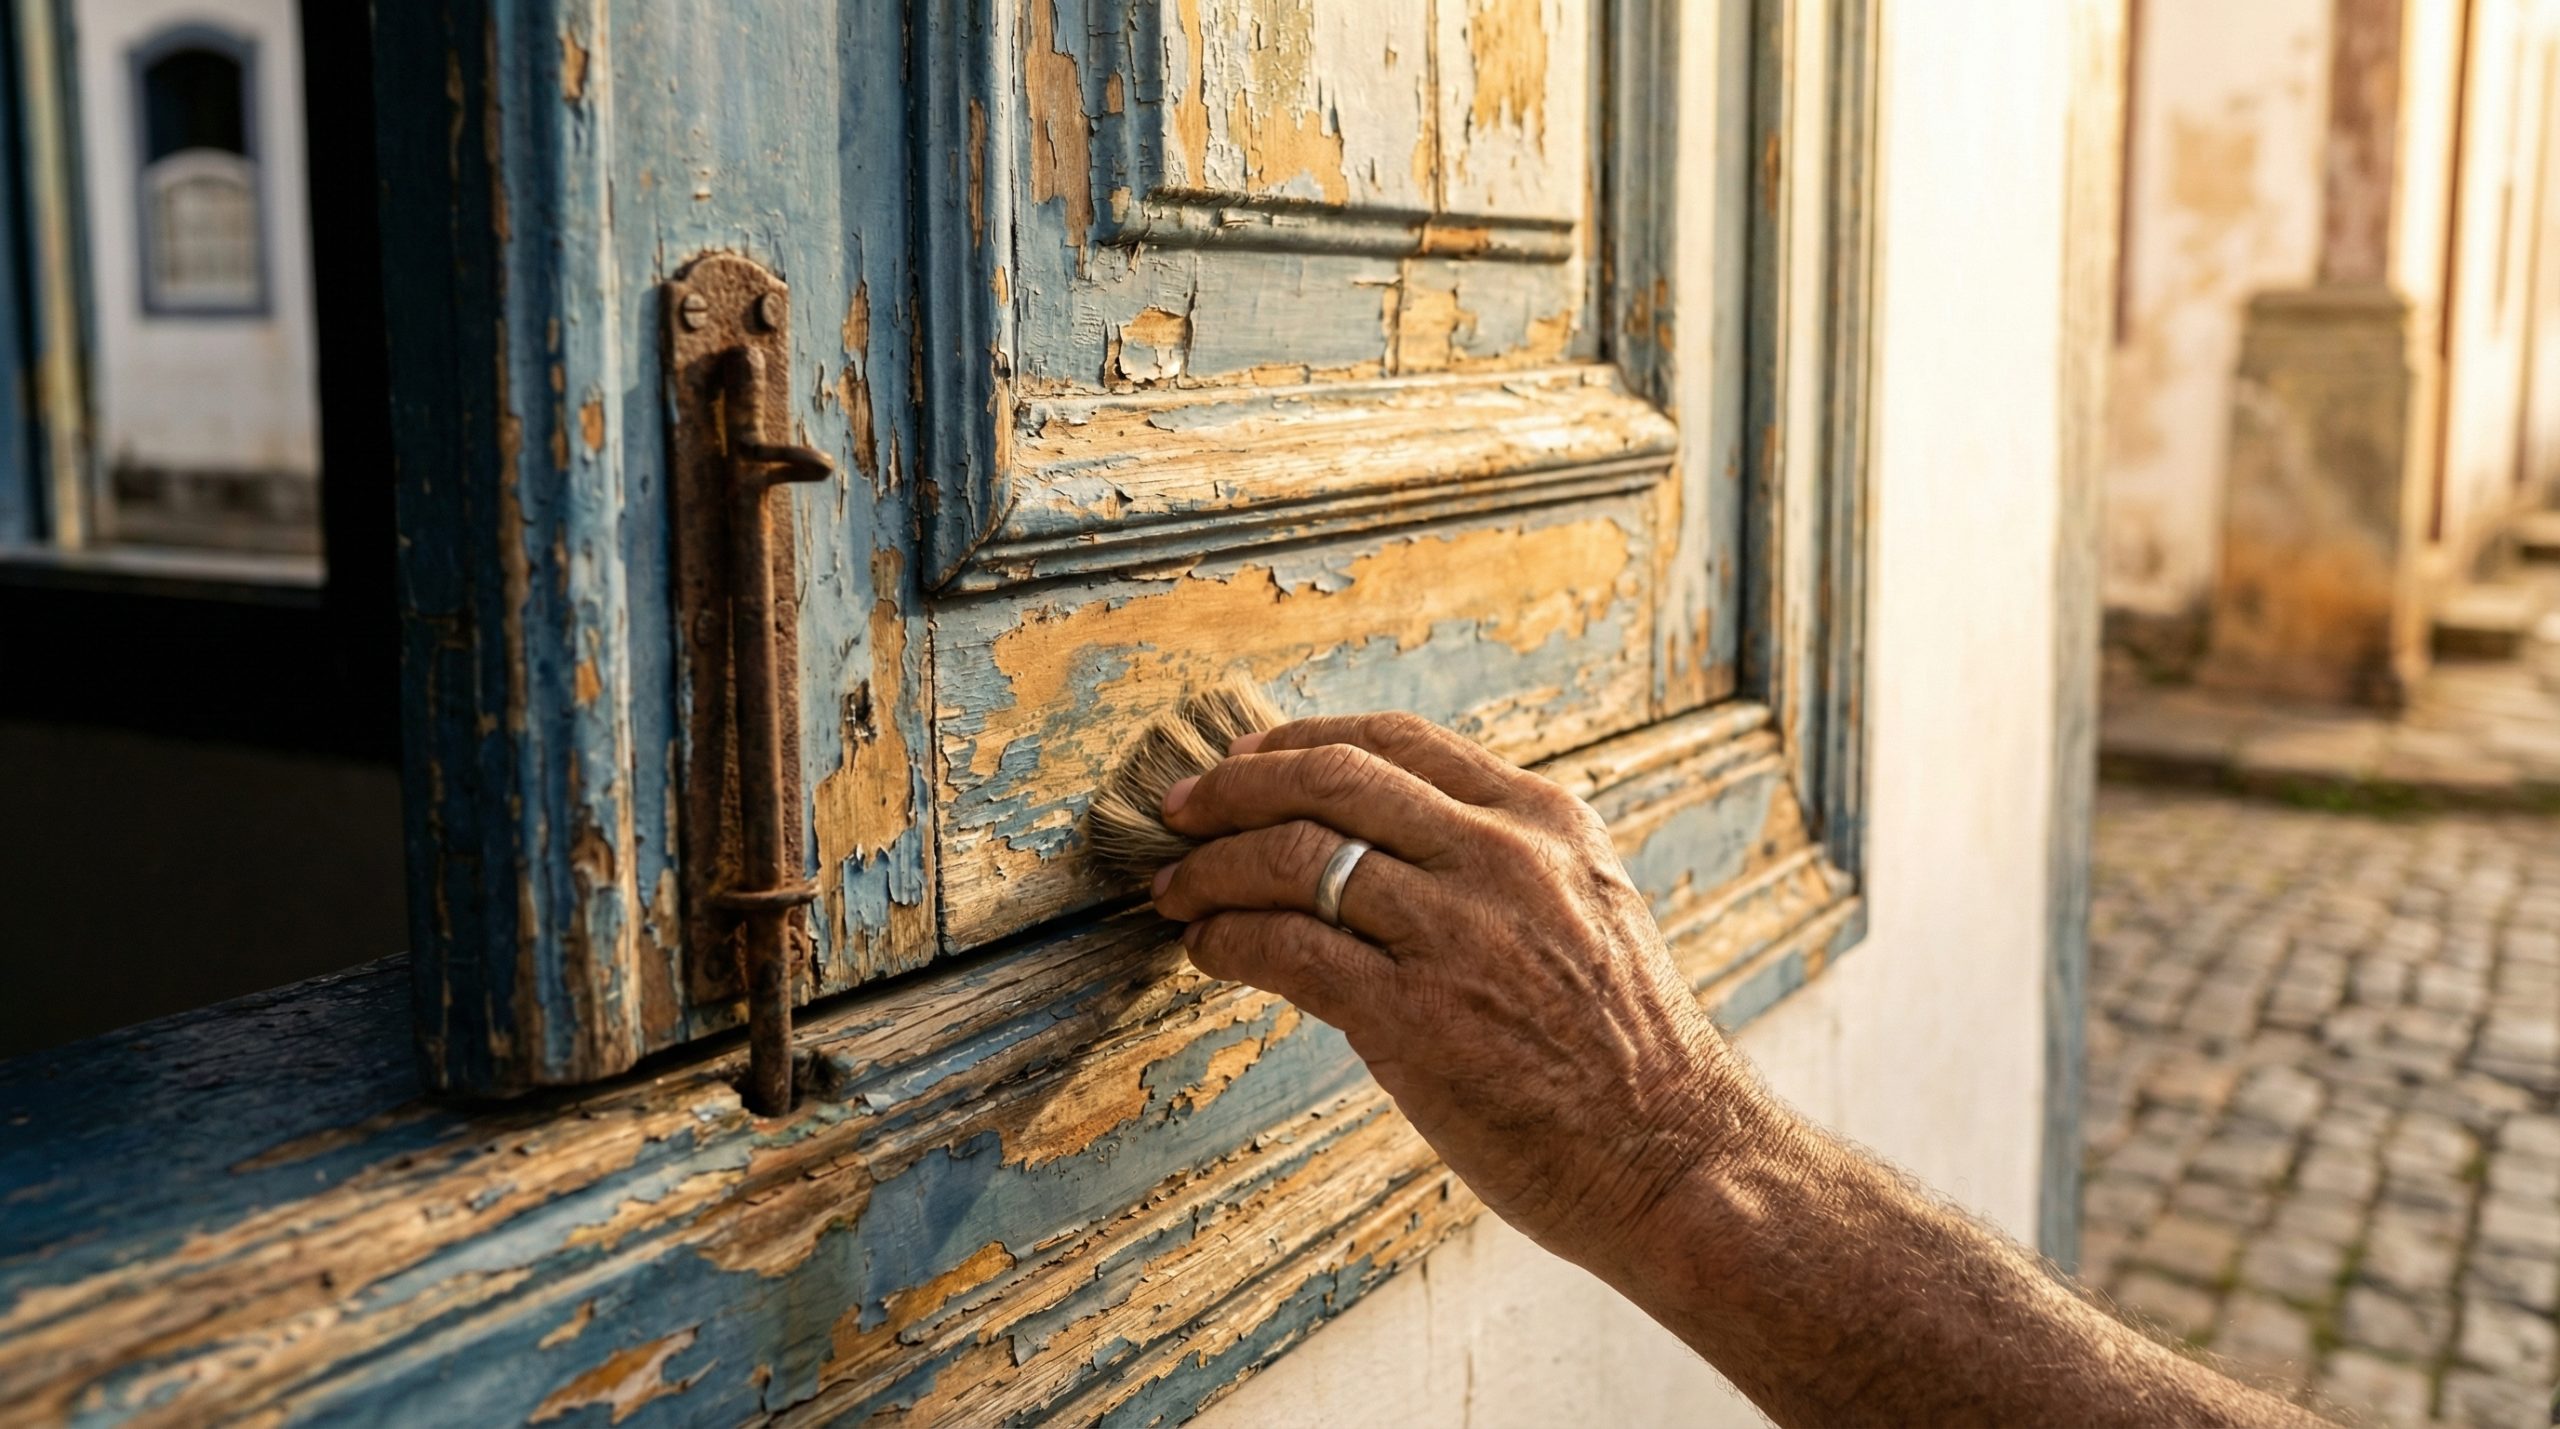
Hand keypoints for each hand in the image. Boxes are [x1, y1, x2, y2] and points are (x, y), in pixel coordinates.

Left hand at [1149, 712, 1755, 1272]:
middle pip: (1330, 779)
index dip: (1300, 740)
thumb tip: (1378, 841)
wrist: (1678, 1159)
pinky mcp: (1415, 1018)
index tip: (1247, 758)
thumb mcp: (1585, 911)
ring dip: (1211, 870)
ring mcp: (1457, 935)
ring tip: (1176, 892)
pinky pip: (1287, 950)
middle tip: (1180, 811)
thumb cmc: (1629, 1053)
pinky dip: (1227, 940)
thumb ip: (1500, 863)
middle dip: (1235, 787)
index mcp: (1545, 821)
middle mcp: (1502, 859)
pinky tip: (1208, 950)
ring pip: (1293, 857)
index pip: (1396, 742)